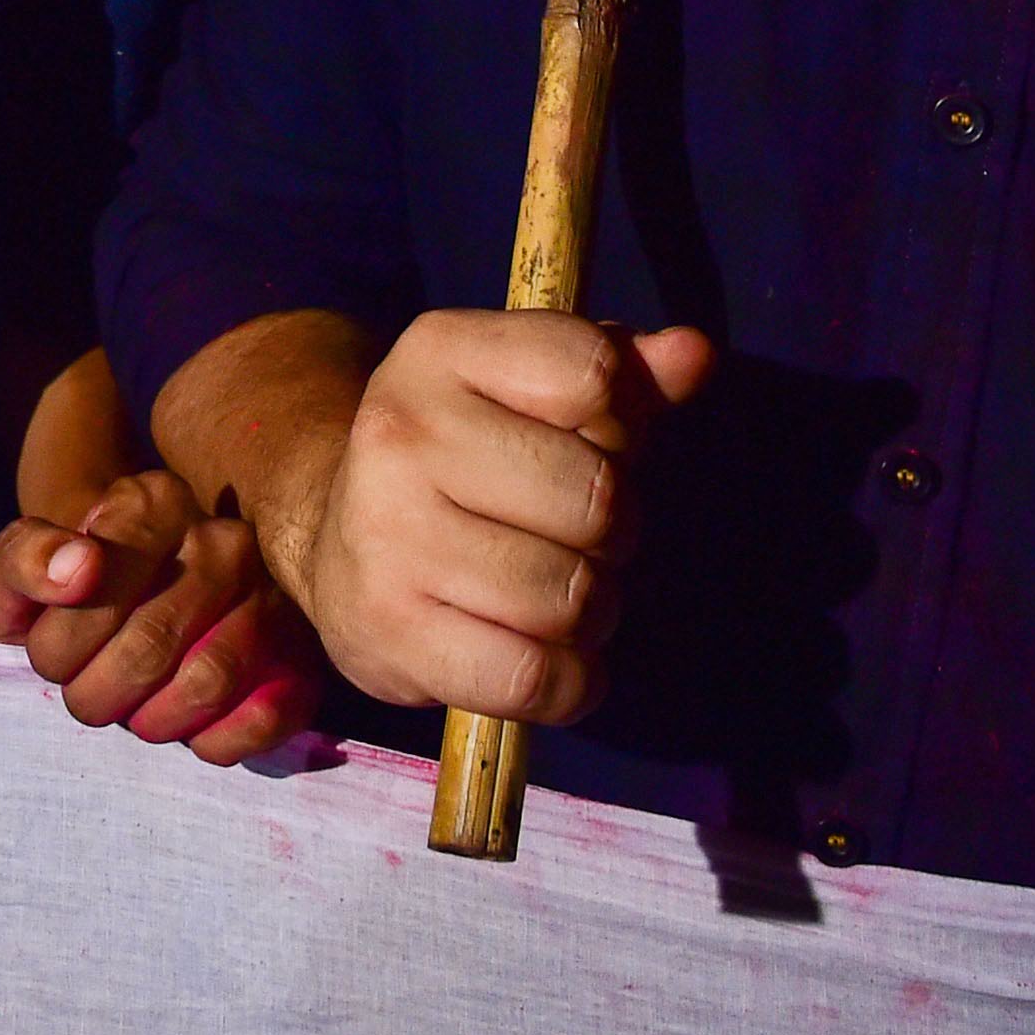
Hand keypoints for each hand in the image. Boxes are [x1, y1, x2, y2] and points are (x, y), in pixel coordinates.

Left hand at [0, 469, 323, 763]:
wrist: (136, 589)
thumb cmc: (70, 582)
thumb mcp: (18, 564)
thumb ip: (23, 558)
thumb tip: (78, 568)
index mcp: (153, 503)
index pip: (94, 592)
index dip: (57, 644)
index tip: (49, 653)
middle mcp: (224, 540)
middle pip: (149, 647)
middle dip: (96, 694)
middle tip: (85, 694)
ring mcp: (271, 598)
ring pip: (207, 684)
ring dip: (150, 721)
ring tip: (131, 711)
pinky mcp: (302, 658)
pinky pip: (266, 717)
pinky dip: (215, 742)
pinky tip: (186, 730)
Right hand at [279, 310, 712, 727]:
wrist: (337, 545)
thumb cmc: (469, 460)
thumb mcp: (533, 395)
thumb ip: (624, 375)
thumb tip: (696, 354)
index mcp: (440, 349)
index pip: (593, 373)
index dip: (622, 422)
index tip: (586, 445)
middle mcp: (401, 431)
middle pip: (598, 499)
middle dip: (614, 533)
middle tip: (574, 538)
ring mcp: (387, 534)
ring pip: (573, 598)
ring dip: (593, 614)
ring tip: (555, 597)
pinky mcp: (389, 630)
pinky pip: (538, 678)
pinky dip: (570, 684)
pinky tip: (547, 658)